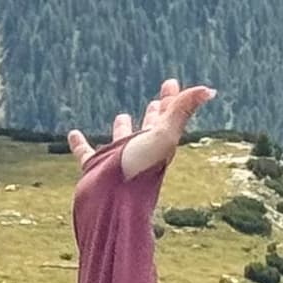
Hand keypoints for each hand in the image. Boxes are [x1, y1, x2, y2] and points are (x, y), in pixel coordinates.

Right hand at [67, 79, 214, 186]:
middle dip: (154, 114)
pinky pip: (86, 153)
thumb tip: (210, 89)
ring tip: (121, 117)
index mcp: (159, 144)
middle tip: (157, 101)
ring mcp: (117, 161)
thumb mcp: (164, 135)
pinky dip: (80, 143)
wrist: (112, 200)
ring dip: (122, 128)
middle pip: (150, 129)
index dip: (172, 99)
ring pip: (122, 141)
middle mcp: (140, 152)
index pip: (168, 116)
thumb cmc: (140, 169)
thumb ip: (182, 111)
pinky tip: (73, 134)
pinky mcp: (95, 169)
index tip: (170, 82)